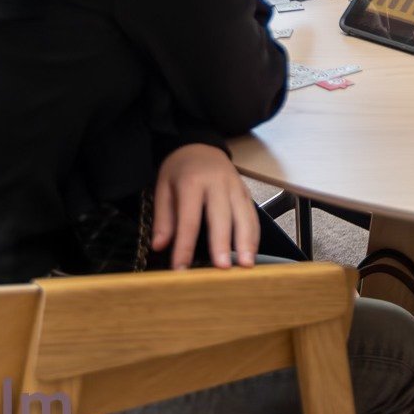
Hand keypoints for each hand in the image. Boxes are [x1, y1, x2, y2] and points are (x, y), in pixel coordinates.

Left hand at [151, 143, 258, 269]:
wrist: (199, 144)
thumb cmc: (179, 170)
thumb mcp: (162, 188)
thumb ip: (163, 218)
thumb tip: (160, 246)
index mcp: (192, 182)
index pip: (189, 219)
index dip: (185, 246)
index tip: (182, 268)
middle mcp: (217, 183)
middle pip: (221, 218)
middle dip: (223, 244)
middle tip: (223, 268)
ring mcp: (235, 186)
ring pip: (244, 216)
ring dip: (246, 242)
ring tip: (246, 265)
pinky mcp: (246, 191)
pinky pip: (253, 214)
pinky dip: (254, 234)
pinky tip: (252, 252)